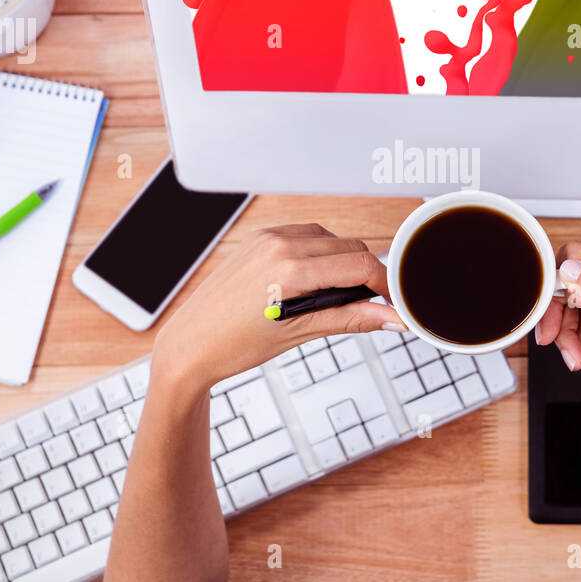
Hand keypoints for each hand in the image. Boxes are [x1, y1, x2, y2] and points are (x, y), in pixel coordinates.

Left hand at [152, 224, 402, 397]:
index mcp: (289, 270)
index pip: (358, 264)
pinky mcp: (258, 239)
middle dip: (364, 273)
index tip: (391, 300)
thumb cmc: (232, 345)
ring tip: (335, 296)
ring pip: (329, 239)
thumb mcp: (299, 334)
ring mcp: (266, 238)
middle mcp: (278, 245)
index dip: (383, 283)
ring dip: (342, 262)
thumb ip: (350, 319)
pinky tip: (313, 280)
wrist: (190, 345)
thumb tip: (389, 319)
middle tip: (366, 304)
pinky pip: (304, 236)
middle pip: (349, 247)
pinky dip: (318, 254)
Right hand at [534, 241, 580, 418]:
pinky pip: (577, 319)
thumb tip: (569, 267)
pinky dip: (576, 343)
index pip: (580, 254)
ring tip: (578, 360)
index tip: (552, 313)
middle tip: (553, 339)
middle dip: (562, 316)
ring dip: (568, 335)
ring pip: (570, 303)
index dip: (561, 285)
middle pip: (570, 280)